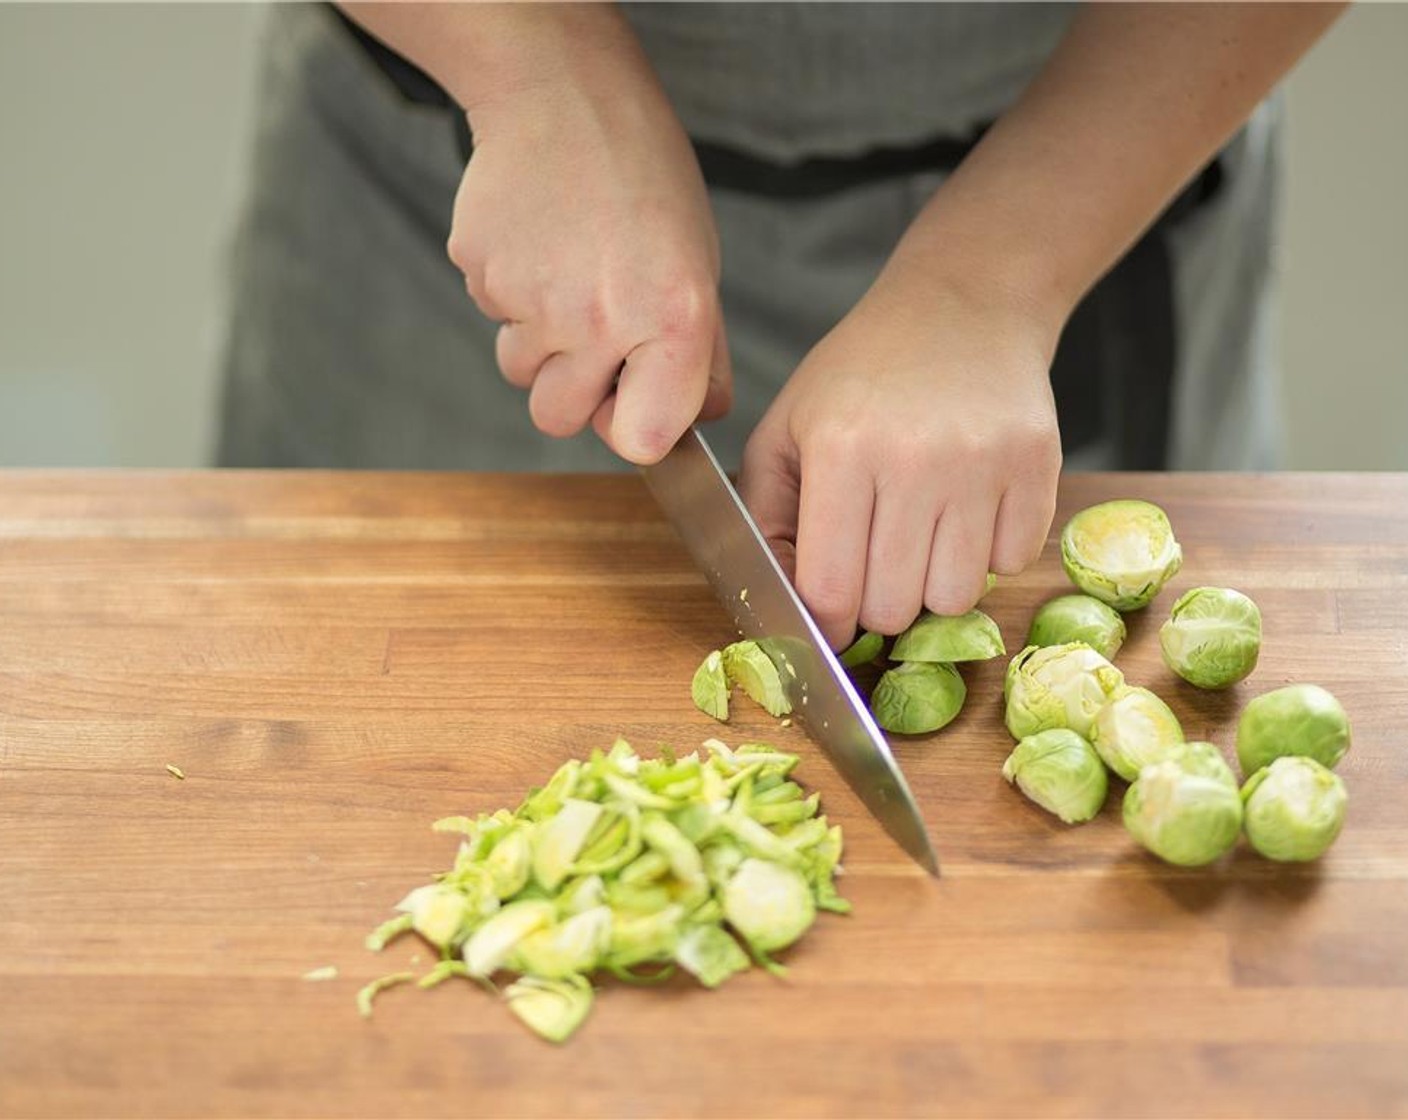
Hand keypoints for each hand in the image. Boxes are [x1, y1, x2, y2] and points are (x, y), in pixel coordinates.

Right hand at [445, 26, 730, 463]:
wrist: (565, 98)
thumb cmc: (644, 180)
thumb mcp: (699, 266)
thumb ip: (702, 354)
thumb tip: (695, 419)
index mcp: (671, 320)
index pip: (639, 440)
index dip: (631, 427)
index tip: (632, 397)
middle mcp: (600, 318)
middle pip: (558, 419)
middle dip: (571, 390)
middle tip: (592, 330)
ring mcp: (533, 299)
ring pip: (520, 372)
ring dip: (539, 342)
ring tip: (567, 274)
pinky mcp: (482, 273)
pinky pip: (493, 318)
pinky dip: (511, 295)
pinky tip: (540, 245)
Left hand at [739, 271, 1062, 649]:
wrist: (962, 305)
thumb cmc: (862, 374)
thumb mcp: (786, 429)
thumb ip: (766, 517)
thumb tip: (780, 601)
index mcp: (840, 450)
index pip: (830, 590)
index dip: (826, 626)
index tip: (830, 622)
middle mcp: (914, 459)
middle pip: (893, 607)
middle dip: (878, 604)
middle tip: (876, 565)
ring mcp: (983, 464)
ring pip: (954, 599)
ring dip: (933, 584)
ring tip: (921, 535)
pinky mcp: (1039, 465)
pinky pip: (1012, 564)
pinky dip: (989, 555)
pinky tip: (968, 510)